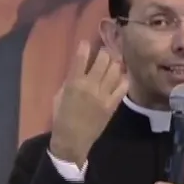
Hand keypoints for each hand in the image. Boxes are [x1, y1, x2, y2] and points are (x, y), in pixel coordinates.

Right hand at [50, 40, 128, 166]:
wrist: (72, 140)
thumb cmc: (62, 118)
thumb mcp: (59, 96)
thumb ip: (70, 82)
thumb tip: (80, 71)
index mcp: (73, 83)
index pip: (80, 59)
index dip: (84, 47)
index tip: (86, 42)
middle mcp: (90, 86)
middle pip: (102, 61)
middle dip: (105, 52)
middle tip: (106, 50)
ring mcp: (103, 95)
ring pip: (114, 71)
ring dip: (115, 62)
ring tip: (116, 59)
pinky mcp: (112, 104)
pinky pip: (122, 87)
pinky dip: (124, 79)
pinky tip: (123, 75)